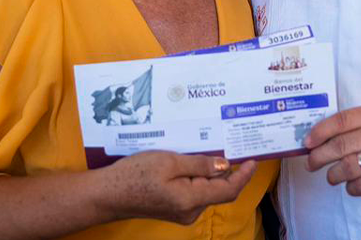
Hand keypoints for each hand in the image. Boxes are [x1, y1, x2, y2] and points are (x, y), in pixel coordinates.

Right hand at [104, 152, 256, 224]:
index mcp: (191, 200)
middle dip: (228, 171)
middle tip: (234, 147)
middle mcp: (190, 211)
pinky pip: (194, 193)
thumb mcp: (169, 161)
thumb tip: (225, 165)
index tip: (253, 160)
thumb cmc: (135, 174)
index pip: (228, 190)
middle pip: (219, 190)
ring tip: (209, 150)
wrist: (108, 194)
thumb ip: (199, 165)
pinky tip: (192, 163)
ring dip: (211, 173)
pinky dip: (198, 178)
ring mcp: (182, 212)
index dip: (243, 176)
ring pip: (206, 191)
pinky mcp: (174, 209)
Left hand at [304, 104, 360, 211]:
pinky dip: (351, 188)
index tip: (308, 142)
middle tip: (311, 163)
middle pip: (343, 145)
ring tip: (332, 176)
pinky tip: (352, 185)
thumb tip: (316, 138)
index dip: (321, 132)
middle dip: (320, 156)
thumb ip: (356, 128)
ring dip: (334, 175)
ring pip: (350, 166)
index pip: (343, 120)